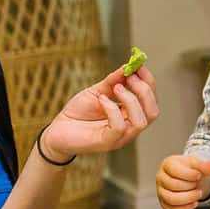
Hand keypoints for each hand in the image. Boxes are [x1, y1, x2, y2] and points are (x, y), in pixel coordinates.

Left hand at [39, 66, 159, 160]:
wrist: (56, 131)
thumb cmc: (77, 113)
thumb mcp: (97, 92)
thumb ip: (113, 81)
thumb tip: (129, 66)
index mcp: (130, 116)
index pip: (152, 101)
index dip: (149, 83)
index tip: (139, 66)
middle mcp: (129, 128)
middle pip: (153, 112)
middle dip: (145, 91)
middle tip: (130, 77)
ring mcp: (119, 137)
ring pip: (141, 121)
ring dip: (131, 100)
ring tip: (115, 88)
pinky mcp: (107, 142)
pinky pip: (119, 127)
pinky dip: (112, 109)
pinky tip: (101, 100)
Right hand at [156, 155, 209, 208]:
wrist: (188, 177)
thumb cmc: (189, 169)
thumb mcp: (197, 164)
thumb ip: (204, 165)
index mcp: (167, 164)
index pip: (174, 170)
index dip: (189, 174)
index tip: (199, 175)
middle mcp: (161, 178)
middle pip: (172, 185)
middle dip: (190, 186)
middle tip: (198, 184)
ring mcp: (161, 191)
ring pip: (171, 199)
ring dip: (188, 198)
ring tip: (198, 194)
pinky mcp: (164, 203)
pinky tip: (194, 203)